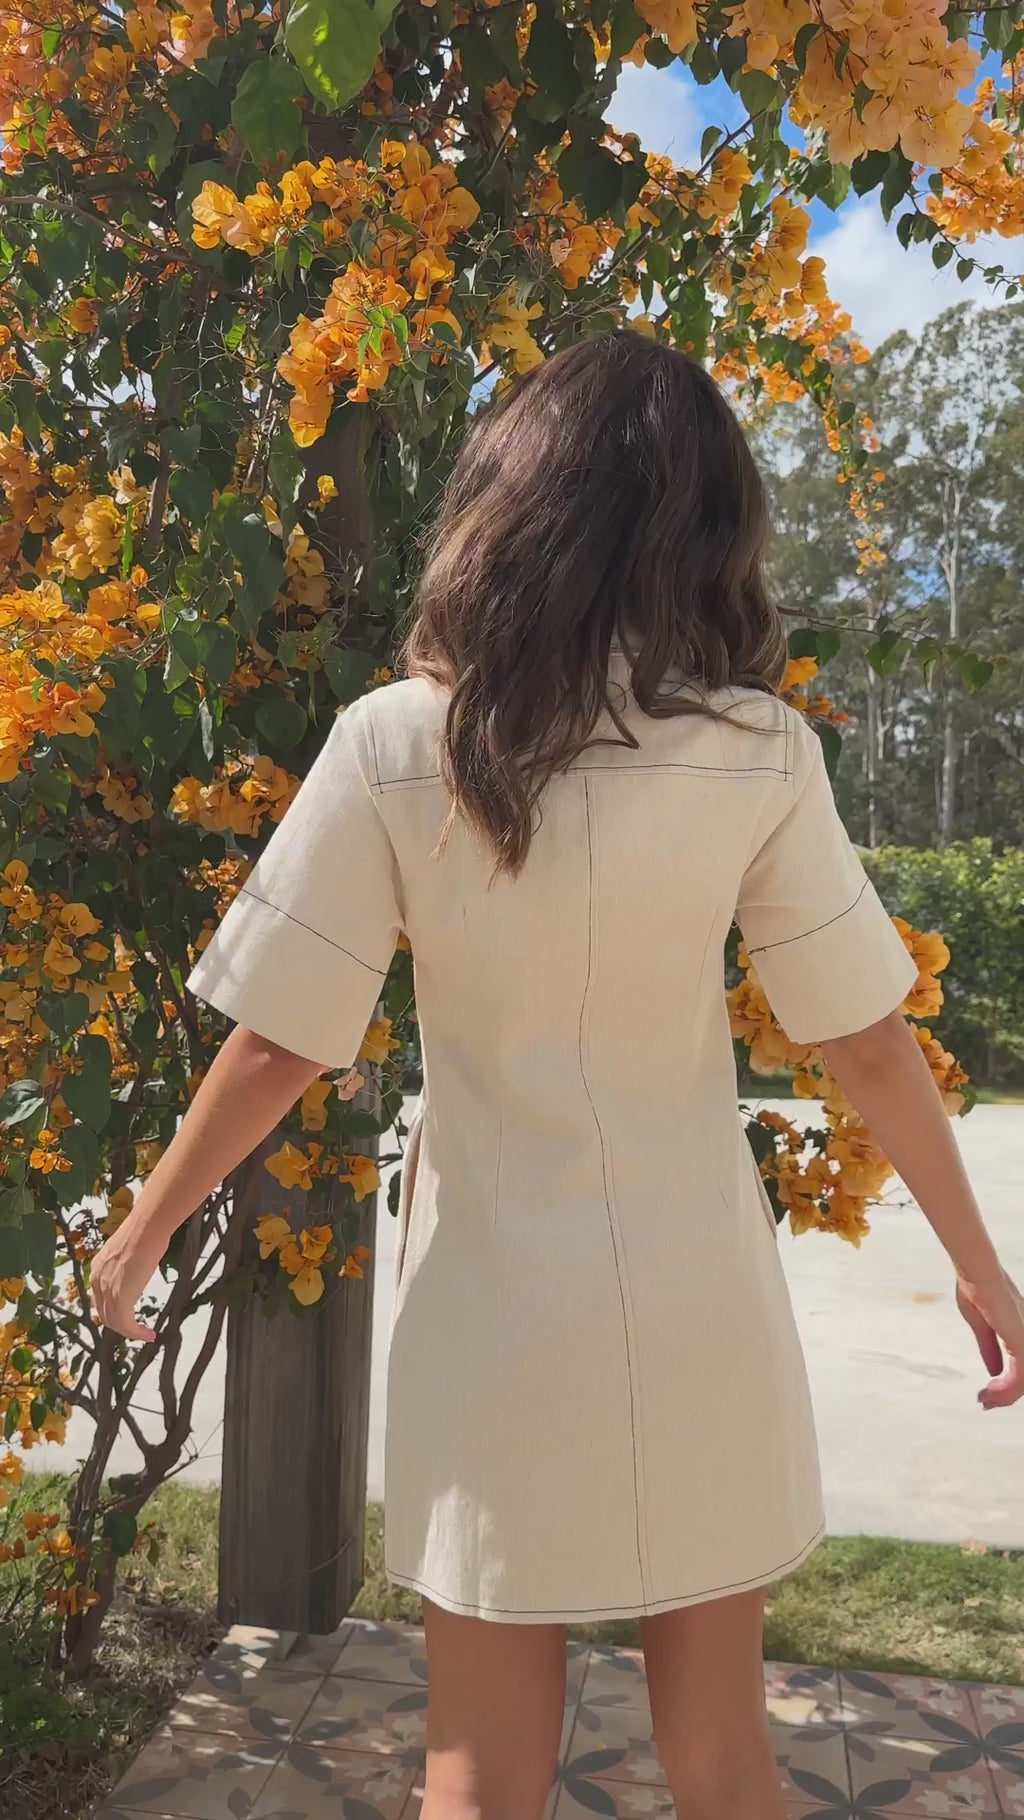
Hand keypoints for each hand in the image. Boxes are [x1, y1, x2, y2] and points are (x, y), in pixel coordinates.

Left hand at [90, 1218, 162, 1341]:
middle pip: (105, 1314)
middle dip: (121, 1325)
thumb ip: (126, 1264)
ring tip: (145, 1335)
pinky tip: (149, 1334)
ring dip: (130, 1332)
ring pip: (115, 1322)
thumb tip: (137, 1269)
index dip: (113, 1310)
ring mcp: (108, 1291)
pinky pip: (126, 1324)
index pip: (101, 1299)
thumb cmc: (144, 1232)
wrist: (147, 1228)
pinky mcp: (121, 1298)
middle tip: (137, 1330)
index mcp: (97, 1269)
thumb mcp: (128, 1250)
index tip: (128, 1316)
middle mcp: (97, 1281)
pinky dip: (137, 1333)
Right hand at [956, 1270, 1023, 1409]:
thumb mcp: (982, 1327)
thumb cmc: (976, 1292)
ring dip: (1004, 1396)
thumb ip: (990, 1350)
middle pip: (1023, 1377)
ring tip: (985, 1400)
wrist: (977, 1276)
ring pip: (1023, 1381)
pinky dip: (1006, 1390)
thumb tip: (995, 1372)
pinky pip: (1020, 1378)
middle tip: (985, 1402)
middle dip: (1005, 1395)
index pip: (1020, 1367)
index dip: (1006, 1384)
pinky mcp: (1023, 1344)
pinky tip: (990, 1392)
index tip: (986, 1392)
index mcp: (1019, 1331)